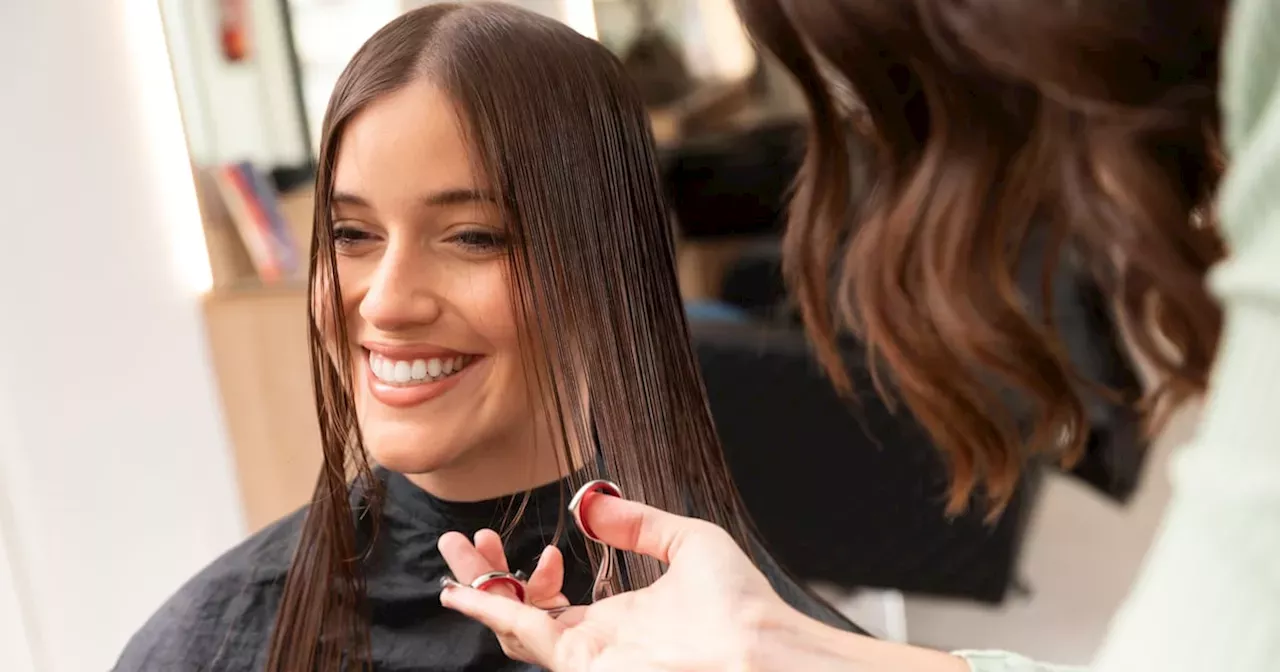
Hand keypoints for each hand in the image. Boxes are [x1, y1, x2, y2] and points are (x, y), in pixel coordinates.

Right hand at [440, 495, 902, 670]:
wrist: (760, 645)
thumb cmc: (741, 603)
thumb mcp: (688, 542)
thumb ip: (637, 523)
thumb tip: (589, 504)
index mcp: (619, 620)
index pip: (554, 603)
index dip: (531, 573)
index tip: (541, 541)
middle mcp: (597, 644)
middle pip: (520, 615)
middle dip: (485, 578)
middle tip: (459, 541)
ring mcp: (588, 658)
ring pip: (513, 627)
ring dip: (481, 588)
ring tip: (457, 551)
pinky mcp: (583, 665)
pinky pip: (525, 637)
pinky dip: (492, 609)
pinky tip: (466, 587)